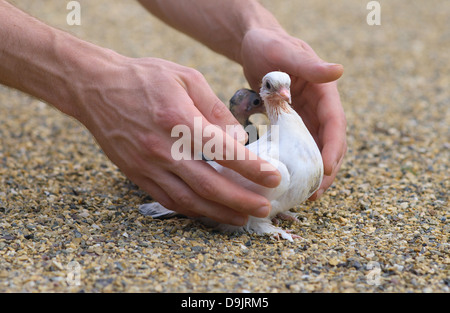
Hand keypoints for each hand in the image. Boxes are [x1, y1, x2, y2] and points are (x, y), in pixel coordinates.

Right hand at [74, 56, 281, 224]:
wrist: (95, 88)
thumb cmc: (144, 78)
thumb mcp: (186, 78)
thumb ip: (215, 109)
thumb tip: (239, 139)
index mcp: (178, 119)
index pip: (223, 151)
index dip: (252, 168)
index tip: (274, 177)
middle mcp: (162, 148)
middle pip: (208, 184)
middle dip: (241, 200)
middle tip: (264, 207)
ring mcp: (147, 165)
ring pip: (189, 199)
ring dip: (219, 212)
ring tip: (243, 217)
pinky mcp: (137, 174)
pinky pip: (169, 199)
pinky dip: (193, 210)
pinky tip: (211, 212)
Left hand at [240, 28, 346, 198]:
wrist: (255, 45)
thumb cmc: (269, 44)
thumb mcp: (285, 51)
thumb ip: (309, 64)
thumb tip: (339, 71)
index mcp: (324, 92)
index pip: (335, 124)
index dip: (333, 148)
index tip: (326, 170)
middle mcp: (319, 107)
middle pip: (330, 143)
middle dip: (326, 170)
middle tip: (314, 194)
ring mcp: (306, 116)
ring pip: (316, 149)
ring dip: (313, 172)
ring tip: (304, 195)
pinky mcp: (292, 123)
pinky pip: (298, 146)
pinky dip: (297, 163)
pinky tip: (287, 179)